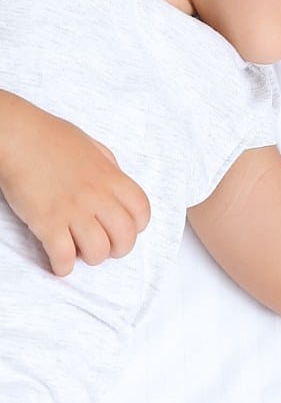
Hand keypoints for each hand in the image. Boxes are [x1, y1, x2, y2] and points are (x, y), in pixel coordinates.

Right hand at [0, 101, 150, 275]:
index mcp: (110, 176)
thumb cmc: (49, 137)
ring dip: (91, 257)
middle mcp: (97, 195)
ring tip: (80, 251)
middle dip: (118, 249)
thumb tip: (116, 181)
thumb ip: (108, 166)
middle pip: (125, 236)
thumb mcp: (91, 146)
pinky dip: (63, 266)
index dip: (137, 226)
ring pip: (98, 251)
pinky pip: (64, 256)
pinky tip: (60, 262)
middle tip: (106, 247)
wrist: (17, 136)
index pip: (142, 210)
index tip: (126, 229)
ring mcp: (73, 210)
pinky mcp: (47, 222)